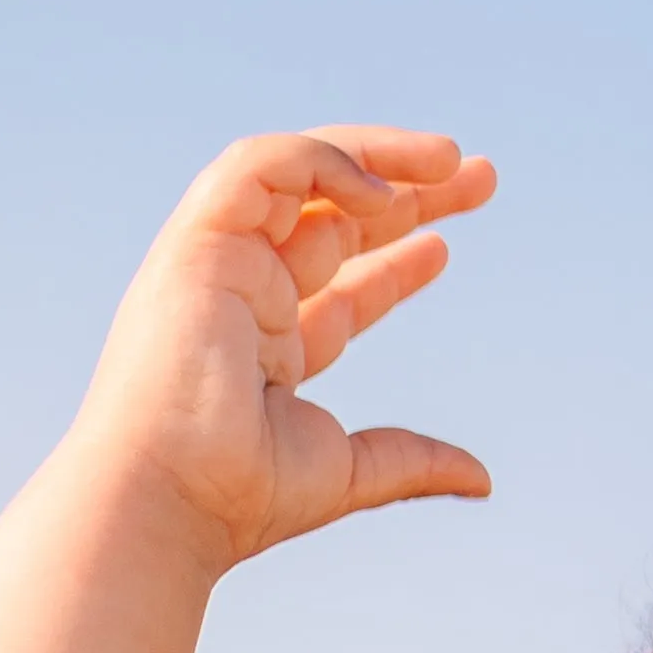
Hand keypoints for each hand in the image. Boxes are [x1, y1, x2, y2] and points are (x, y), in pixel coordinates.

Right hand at [74, 130, 497, 567]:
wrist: (167, 498)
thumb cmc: (238, 494)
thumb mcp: (349, 470)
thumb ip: (412, 462)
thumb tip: (483, 481)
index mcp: (264, 345)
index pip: (335, 287)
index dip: (392, 265)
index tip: (444, 247)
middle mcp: (240, 294)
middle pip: (330, 218)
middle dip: (407, 190)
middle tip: (485, 176)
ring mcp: (217, 263)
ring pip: (297, 174)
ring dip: (375, 155)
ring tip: (451, 158)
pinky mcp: (199, 241)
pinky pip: (257, 165)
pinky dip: (320, 160)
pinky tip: (383, 194)